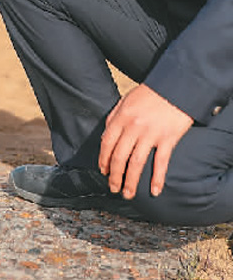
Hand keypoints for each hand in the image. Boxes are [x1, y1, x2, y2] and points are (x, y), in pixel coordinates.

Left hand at [99, 84, 192, 199]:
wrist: (177, 86)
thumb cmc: (151, 92)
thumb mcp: (127, 99)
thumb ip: (114, 117)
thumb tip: (105, 137)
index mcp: (122, 117)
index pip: (107, 143)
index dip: (103, 160)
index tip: (103, 172)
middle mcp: (134, 127)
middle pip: (119, 157)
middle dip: (114, 176)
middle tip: (113, 188)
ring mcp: (151, 134)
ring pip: (136, 164)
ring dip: (130, 182)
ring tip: (128, 193)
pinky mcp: (168, 139)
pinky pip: (161, 163)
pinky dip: (157, 179)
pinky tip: (155, 191)